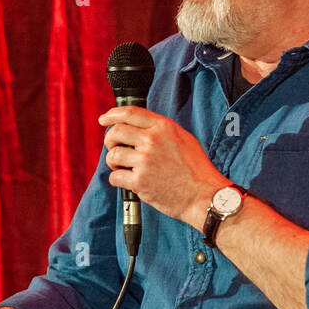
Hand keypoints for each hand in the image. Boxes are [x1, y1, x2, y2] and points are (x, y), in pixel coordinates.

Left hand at [99, 105, 229, 225]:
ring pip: (113, 155)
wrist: (204, 196)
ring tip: (123, 168)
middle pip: (116, 132)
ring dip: (113, 163)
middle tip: (114, 149)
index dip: (112, 115)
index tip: (104, 119)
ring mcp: (145, 161)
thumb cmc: (196, 170)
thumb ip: (161, 130)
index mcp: (163, 127)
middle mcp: (152, 141)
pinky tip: (128, 181)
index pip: (130, 113)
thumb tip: (137, 127)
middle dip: (110, 141)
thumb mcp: (183, 139)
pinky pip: (115, 177)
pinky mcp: (140, 181)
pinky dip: (117, 180)